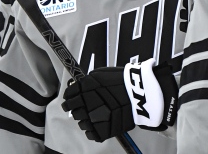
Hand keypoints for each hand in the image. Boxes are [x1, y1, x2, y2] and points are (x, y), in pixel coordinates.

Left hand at [61, 59, 177, 141]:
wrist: (139, 94)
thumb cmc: (123, 81)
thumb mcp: (101, 74)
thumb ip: (87, 81)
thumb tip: (79, 85)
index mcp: (82, 89)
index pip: (68, 96)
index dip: (71, 98)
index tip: (74, 98)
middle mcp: (83, 105)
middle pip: (73, 110)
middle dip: (79, 108)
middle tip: (89, 106)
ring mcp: (91, 119)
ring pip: (81, 123)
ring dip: (86, 119)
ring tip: (98, 115)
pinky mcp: (100, 131)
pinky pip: (90, 134)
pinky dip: (94, 130)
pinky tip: (101, 124)